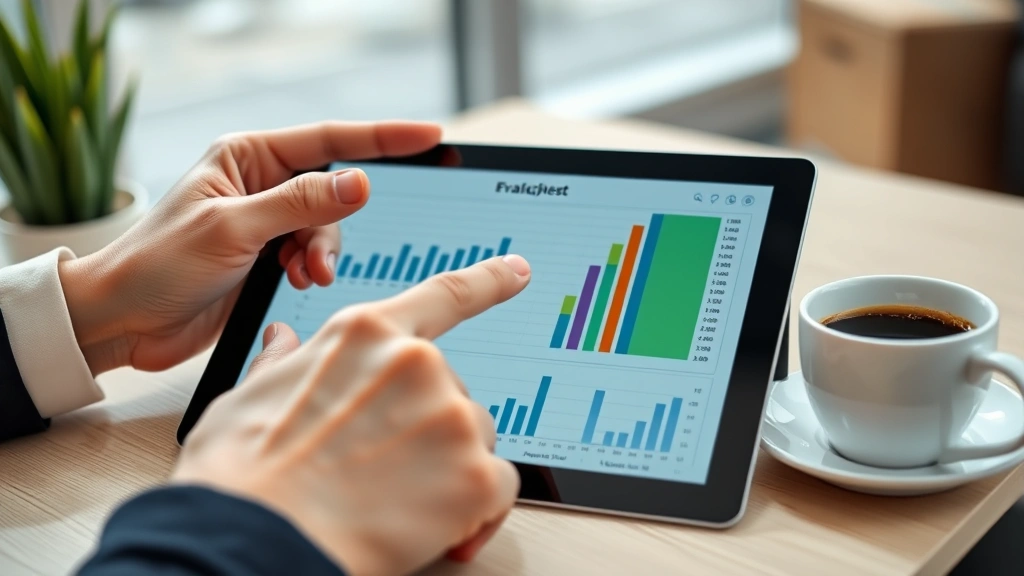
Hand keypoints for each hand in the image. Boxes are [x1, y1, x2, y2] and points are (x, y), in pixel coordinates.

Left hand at [58, 121, 441, 373]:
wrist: (121, 321)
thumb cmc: (157, 264)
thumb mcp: (233, 229)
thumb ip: (300, 205)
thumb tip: (361, 182)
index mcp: (246, 157)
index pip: (328, 140)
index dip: (383, 138)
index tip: (429, 137)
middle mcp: (260, 184)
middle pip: (334, 191)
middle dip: (336, 226)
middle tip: (317, 262)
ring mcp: (265, 222)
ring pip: (328, 229)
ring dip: (322, 254)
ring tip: (301, 278)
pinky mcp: (266, 258)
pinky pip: (313, 255)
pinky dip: (312, 269)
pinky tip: (295, 283)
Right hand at [171, 255, 531, 574]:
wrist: (251, 543)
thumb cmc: (242, 476)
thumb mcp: (246, 398)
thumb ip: (283, 364)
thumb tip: (282, 341)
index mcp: (365, 334)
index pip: (443, 295)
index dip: (488, 280)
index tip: (519, 271)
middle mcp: (416, 363)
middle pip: (452, 391)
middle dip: (428, 429)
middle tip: (382, 471)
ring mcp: (451, 416)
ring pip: (475, 438)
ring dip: (450, 468)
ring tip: (393, 502)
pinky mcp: (475, 475)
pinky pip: (499, 488)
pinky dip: (476, 511)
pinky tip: (435, 528)